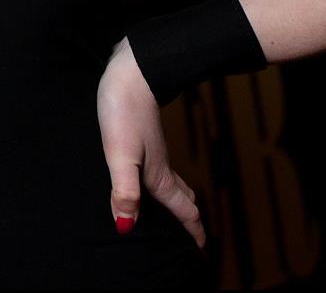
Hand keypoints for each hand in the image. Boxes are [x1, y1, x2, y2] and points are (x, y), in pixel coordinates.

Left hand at [97, 39, 205, 249]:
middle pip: (182, 198)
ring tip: (180, 212)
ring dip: (179, 200)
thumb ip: (125, 191)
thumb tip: (126, 227)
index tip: (204, 254)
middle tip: (196, 239)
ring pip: (172, 181)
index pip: (182, 210)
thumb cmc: (125, 111)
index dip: (193, 233)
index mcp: (158, 175)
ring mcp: (153, 147)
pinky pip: (159, 165)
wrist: (130, 69)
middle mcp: (159, 164)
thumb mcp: (121, 154)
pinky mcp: (143, 132)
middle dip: (190, 220)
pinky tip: (151, 173)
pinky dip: (163, 180)